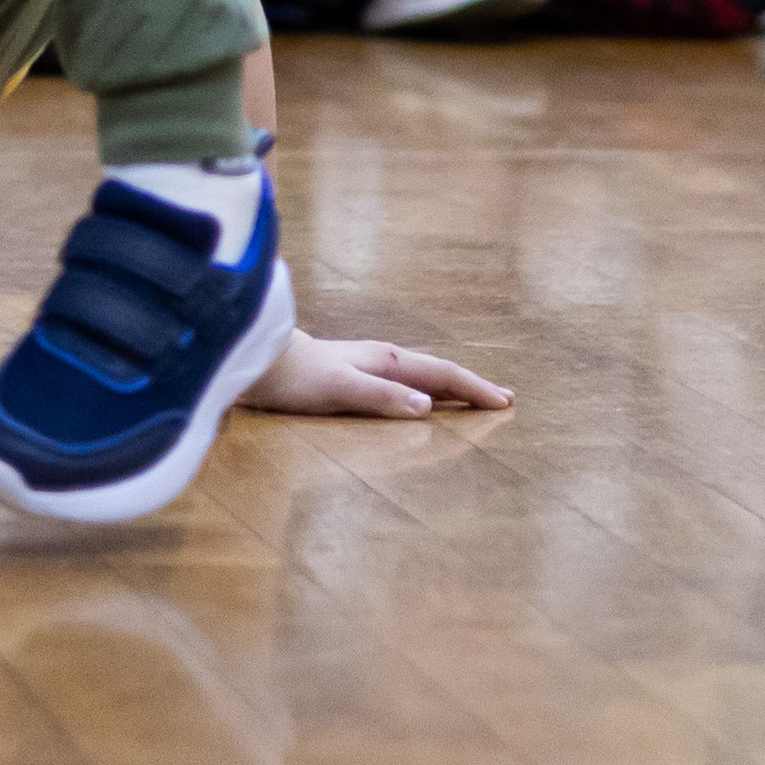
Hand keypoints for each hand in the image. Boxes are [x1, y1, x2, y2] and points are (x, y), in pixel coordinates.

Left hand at [239, 330, 513, 417]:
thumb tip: (426, 406)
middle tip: (503, 399)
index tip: (505, 402)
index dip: (474, 388)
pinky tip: (421, 398)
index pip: (442, 374)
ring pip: (422, 374)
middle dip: (471, 385)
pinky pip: (405, 381)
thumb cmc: (297, 377)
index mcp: (387, 361)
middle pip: (438, 371)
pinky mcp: (356, 372)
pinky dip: (426, 390)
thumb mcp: (340, 389)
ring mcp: (370, 364)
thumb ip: (380, 396)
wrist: (259, 359)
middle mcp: (383, 358)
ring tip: (472, 398)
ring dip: (450, 387)